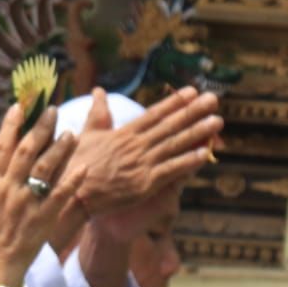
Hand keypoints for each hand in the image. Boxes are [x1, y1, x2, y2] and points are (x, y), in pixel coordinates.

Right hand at [0, 103, 78, 282]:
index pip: (0, 147)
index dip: (10, 125)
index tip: (19, 107)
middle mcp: (10, 189)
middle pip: (28, 151)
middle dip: (41, 128)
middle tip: (52, 110)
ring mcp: (29, 204)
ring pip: (47, 168)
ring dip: (60, 148)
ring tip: (71, 132)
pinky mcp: (45, 219)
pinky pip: (62, 195)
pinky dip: (73, 180)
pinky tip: (84, 166)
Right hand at [62, 86, 221, 220]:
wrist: (70, 194)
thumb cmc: (74, 165)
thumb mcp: (85, 135)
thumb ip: (97, 114)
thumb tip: (98, 91)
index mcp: (123, 134)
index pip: (154, 115)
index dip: (174, 102)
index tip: (191, 91)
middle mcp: (136, 146)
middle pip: (170, 126)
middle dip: (193, 112)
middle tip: (213, 99)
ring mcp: (142, 164)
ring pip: (174, 145)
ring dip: (197, 132)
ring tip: (217, 121)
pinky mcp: (145, 183)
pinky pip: (171, 170)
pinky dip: (188, 161)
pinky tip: (204, 153)